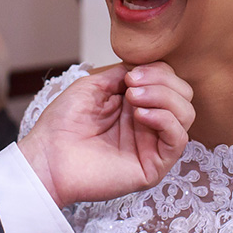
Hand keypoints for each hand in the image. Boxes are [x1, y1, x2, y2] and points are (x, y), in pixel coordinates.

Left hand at [19, 62, 194, 207]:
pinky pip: (179, 140)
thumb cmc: (63, 125)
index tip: (131, 73)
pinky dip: (166, 120)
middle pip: (183, 94)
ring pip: (186, 114)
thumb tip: (146, 66)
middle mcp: (149, 123)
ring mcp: (153, 145)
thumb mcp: (94, 86)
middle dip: (163, 82)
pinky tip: (141, 115)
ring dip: (164, 98)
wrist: (47, 157)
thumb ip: (123, 72)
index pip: (169, 81)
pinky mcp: (153, 167)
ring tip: (133, 99)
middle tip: (132, 85)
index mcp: (136, 104)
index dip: (157, 71)